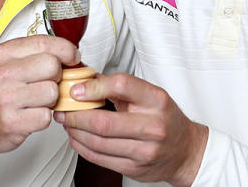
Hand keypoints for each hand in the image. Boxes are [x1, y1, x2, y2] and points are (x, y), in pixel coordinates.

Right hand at [0, 36, 80, 158]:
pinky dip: (42, 118)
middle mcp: (2, 73)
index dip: (66, 49)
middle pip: (52, 66)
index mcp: (3, 54)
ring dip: (50, 100)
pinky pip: (46, 117)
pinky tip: (29, 116)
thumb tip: (70, 52)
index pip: (45, 42)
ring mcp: (6, 98)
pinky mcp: (12, 122)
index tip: (72, 57)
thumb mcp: (5, 64)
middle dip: (56, 77)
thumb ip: (33, 54)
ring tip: (36, 101)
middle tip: (46, 84)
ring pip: (52, 92)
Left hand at [53, 73, 207, 186]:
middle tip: (62, 109)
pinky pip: (100, 159)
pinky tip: (77, 138)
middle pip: (104, 122)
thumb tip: (87, 79)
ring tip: (67, 122)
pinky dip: (82, 147)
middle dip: (76, 116)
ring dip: (75, 132)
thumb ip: (120, 87)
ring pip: (98, 142)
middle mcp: (153, 126)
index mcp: (157, 101)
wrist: (185, 150)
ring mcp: (144, 150)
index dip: (94, 87)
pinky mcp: (135, 168)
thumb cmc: (165, 119)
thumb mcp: (151, 95)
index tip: (76, 89)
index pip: (122, 86)